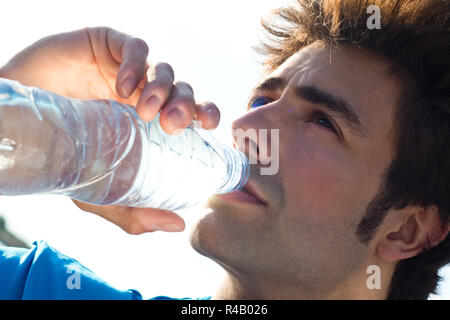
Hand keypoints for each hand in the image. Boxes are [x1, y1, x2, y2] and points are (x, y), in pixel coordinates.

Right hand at [0, 27, 220, 233]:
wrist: (18, 120)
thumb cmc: (65, 153)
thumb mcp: (99, 189)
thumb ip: (134, 209)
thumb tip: (177, 226)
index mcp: (152, 122)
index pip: (192, 114)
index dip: (206, 114)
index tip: (209, 128)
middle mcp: (146, 95)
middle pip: (183, 91)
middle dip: (186, 105)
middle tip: (173, 125)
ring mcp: (129, 70)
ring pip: (164, 69)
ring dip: (161, 88)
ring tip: (144, 111)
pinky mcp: (109, 46)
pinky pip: (135, 49)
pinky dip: (136, 65)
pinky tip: (122, 86)